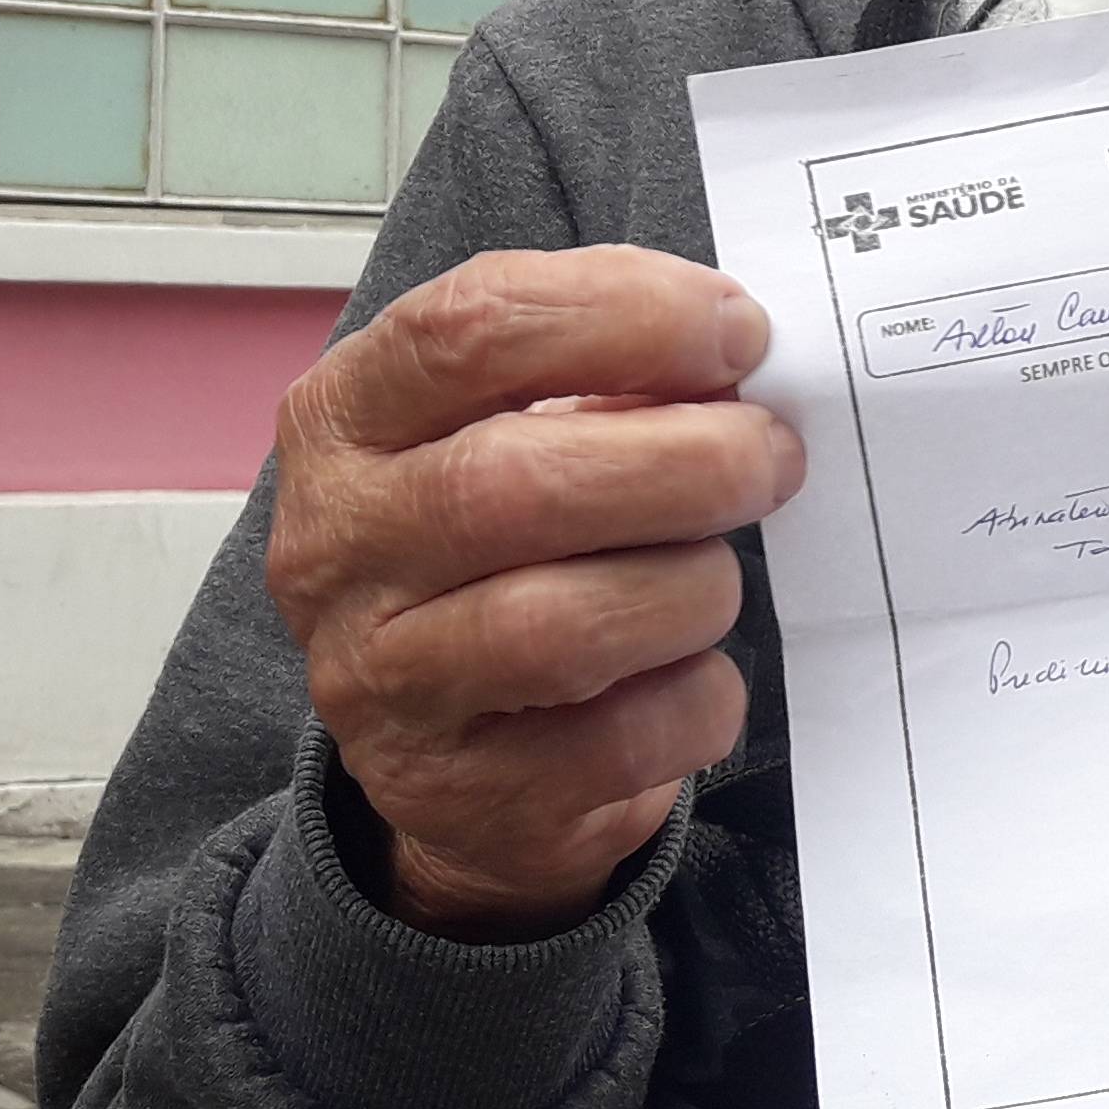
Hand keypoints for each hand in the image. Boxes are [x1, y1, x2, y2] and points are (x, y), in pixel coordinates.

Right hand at [265, 247, 803, 937]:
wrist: (464, 757)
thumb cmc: (512, 551)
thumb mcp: (517, 429)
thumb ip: (602, 374)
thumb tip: (731, 349)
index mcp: (344, 420)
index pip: (466, 329)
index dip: (625, 315)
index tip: (738, 330)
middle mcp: (336, 549)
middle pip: (515, 482)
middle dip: (685, 460)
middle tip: (772, 456)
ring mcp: (384, 684)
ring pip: (565, 624)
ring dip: (691, 585)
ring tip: (716, 573)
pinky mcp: (462, 793)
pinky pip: (622, 739)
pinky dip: (696, 698)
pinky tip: (691, 674)